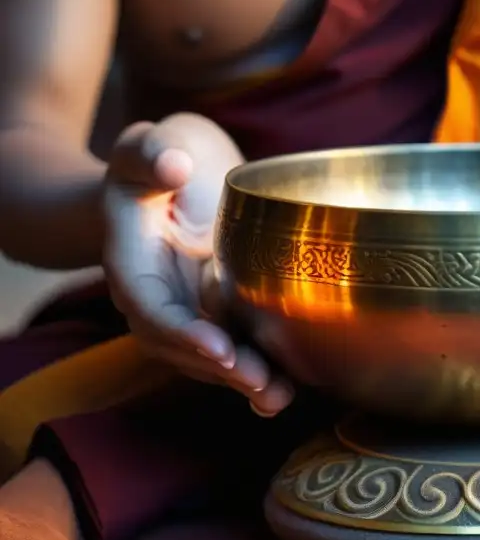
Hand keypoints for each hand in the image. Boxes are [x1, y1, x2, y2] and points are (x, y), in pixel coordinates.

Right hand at [102, 113, 293, 416]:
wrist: (173, 176)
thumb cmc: (160, 157)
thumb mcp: (148, 143)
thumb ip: (151, 152)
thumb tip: (174, 167)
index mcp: (134, 261)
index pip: (152, 307)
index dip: (182, 332)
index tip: (219, 348)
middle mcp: (158, 296)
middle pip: (182, 347)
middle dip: (221, 370)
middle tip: (262, 384)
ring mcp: (190, 309)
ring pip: (210, 358)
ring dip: (243, 381)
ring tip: (279, 397)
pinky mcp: (220, 312)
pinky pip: (234, 350)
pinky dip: (257, 372)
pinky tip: (286, 392)